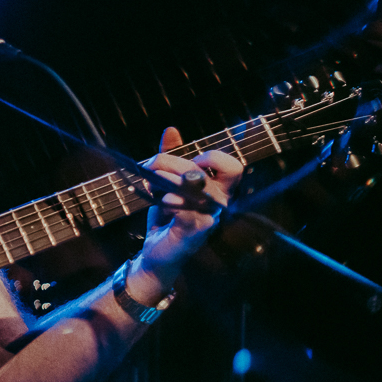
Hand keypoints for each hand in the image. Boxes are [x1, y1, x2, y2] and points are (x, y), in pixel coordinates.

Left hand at [138, 126, 242, 286]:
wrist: (155, 252)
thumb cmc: (166, 217)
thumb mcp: (166, 182)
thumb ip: (171, 156)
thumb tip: (171, 130)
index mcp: (217, 189)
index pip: (232, 167)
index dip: (213, 157)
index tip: (189, 160)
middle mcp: (218, 203)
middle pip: (200, 171)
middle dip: (169, 162)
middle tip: (149, 167)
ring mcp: (208, 218)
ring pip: (191, 187)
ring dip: (165, 181)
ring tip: (151, 187)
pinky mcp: (195, 232)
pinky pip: (185, 208)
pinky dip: (170, 201)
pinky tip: (162, 203)